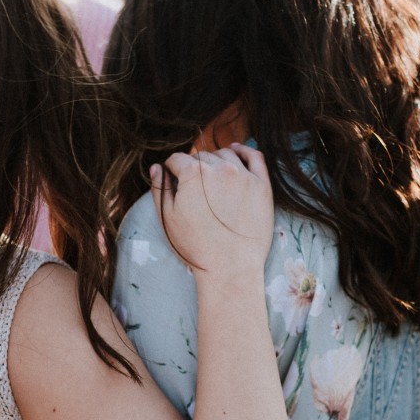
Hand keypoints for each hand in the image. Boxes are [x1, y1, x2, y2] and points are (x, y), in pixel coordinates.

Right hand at [151, 143, 273, 276]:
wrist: (230, 268)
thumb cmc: (196, 247)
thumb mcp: (168, 219)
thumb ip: (160, 189)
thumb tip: (157, 168)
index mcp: (193, 174)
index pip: (177, 160)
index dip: (172, 169)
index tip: (173, 177)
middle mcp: (219, 168)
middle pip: (201, 156)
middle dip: (194, 167)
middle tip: (194, 186)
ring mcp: (243, 175)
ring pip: (225, 154)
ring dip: (216, 160)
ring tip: (213, 175)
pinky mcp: (262, 185)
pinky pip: (255, 156)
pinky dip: (244, 151)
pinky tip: (236, 152)